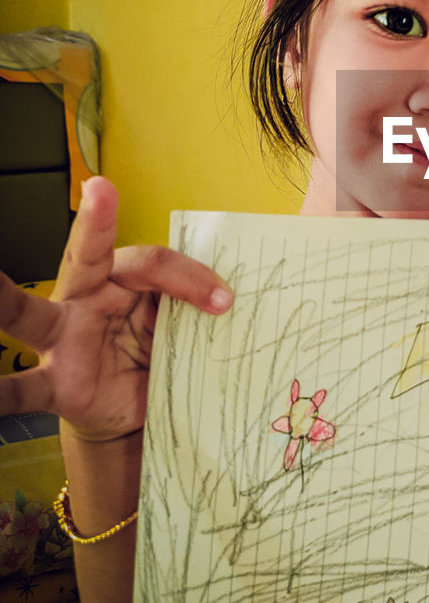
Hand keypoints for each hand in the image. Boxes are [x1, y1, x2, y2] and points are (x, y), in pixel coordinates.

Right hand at [0, 177, 232, 441]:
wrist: (132, 412)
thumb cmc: (152, 356)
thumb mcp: (177, 332)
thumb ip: (191, 318)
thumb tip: (232, 312)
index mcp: (122, 277)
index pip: (153, 262)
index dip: (190, 278)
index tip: (225, 299)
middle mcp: (85, 296)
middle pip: (92, 255)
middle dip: (95, 222)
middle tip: (101, 189)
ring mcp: (62, 337)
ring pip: (29, 312)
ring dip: (5, 298)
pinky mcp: (53, 383)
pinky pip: (24, 388)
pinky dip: (3, 393)